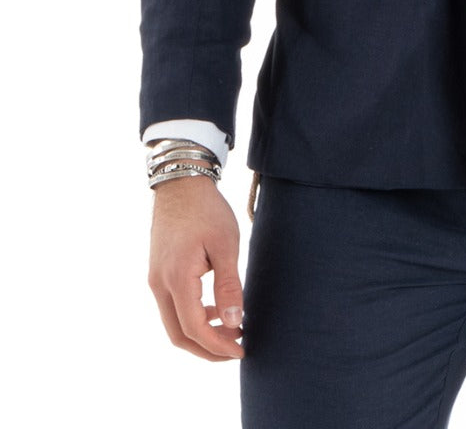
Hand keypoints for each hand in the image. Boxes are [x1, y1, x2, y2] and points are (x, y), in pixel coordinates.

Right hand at [148, 176, 244, 360]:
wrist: (180, 183)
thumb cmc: (206, 210)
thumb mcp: (225, 245)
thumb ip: (228, 285)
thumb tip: (234, 322)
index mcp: (177, 279)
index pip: (194, 328)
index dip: (218, 345)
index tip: (242, 350)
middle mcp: (159, 284)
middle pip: (178, 334)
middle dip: (207, 348)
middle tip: (237, 347)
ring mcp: (155, 279)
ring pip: (174, 322)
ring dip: (200, 333)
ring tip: (231, 329)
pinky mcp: (158, 272)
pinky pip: (172, 306)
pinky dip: (192, 316)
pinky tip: (214, 308)